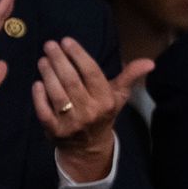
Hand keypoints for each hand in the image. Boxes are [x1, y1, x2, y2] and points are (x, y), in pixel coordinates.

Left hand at [32, 36, 153, 181]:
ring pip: (57, 95)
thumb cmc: (102, 113)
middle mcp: (89, 111)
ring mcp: (70, 122)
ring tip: (43, 60)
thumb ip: (130, 76)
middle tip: (50, 45)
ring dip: (48, 75)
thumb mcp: (118, 96)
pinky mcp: (54, 131)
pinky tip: (37, 83)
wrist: (89, 147)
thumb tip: (150, 62)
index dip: (78, 55)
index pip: (91, 73)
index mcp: (105, 100)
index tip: (66, 41)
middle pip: (71, 81)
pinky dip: (39, 97)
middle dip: (59, 61)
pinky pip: (44, 112)